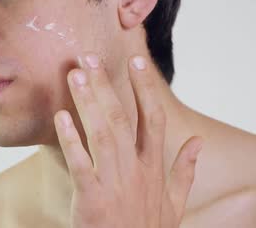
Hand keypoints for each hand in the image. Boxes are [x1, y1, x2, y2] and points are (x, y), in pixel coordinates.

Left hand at [53, 53, 202, 227]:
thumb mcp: (175, 202)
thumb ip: (185, 170)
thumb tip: (198, 142)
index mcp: (153, 167)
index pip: (152, 118)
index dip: (145, 88)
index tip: (136, 61)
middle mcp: (135, 169)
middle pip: (122, 118)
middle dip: (106, 85)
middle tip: (89, 56)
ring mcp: (114, 183)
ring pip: (102, 134)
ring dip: (89, 102)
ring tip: (75, 75)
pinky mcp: (92, 198)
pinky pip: (80, 164)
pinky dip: (71, 140)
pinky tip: (61, 117)